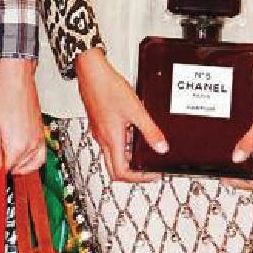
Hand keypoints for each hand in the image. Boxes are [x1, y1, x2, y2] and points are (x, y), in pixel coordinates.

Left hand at [0, 58, 44, 175]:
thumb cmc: (2, 97)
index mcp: (17, 147)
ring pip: (26, 166)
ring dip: (13, 162)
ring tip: (4, 147)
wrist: (16, 79)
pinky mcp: (41, 135)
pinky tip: (21, 156)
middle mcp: (31, 147)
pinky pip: (39, 158)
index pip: (1, 171)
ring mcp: (38, 141)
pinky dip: (30, 162)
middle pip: (12, 169)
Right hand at [75, 47, 166, 182]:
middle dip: (133, 175)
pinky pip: (109, 144)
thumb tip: (161, 148)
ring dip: (128, 160)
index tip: (152, 174)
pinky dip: (122, 146)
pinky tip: (132, 134)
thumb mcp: (136, 111)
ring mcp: (99, 133)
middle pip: (115, 170)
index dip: (139, 178)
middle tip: (148, 171)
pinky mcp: (99, 125)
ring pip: (112, 157)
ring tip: (143, 152)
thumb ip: (150, 131)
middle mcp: (103, 140)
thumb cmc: (108, 89)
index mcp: (112, 140)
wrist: (91, 74)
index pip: (122, 173)